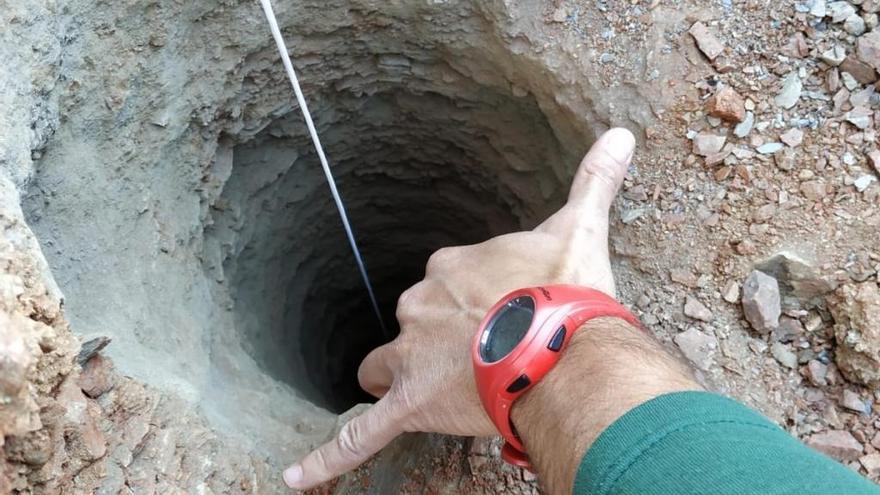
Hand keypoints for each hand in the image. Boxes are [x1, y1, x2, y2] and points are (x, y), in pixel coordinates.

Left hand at [283, 128, 636, 489]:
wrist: (560, 345)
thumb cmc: (564, 290)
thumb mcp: (579, 228)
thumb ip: (593, 181)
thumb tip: (621, 135)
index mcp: (451, 269)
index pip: (444, 281)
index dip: (469, 300)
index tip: (498, 312)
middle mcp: (420, 306)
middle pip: (411, 324)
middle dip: (434, 338)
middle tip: (480, 354)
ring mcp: (411, 357)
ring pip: (385, 367)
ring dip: (397, 375)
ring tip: (430, 389)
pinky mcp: (410, 405)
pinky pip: (359, 436)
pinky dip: (326, 456)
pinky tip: (292, 474)